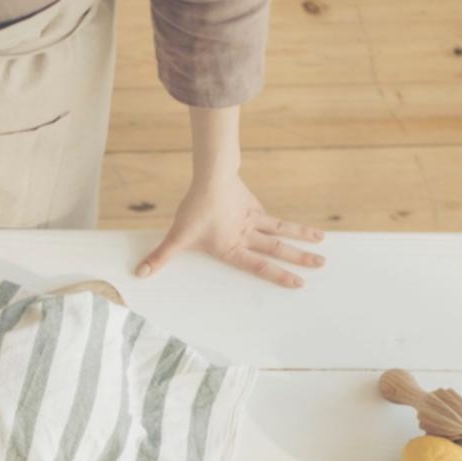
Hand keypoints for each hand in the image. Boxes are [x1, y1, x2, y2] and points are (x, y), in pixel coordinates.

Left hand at [135, 171, 324, 288]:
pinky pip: (268, 216)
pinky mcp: (251, 205)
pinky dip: (279, 221)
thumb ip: (160, 257)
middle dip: (299, 258)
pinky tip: (290, 225)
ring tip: (322, 241)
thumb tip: (140, 274)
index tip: (298, 283)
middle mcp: (247, 235)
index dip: (279, 275)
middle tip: (321, 265)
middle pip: (278, 248)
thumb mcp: (176, 237)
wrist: (211, 176)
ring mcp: (252, 219)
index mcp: (233, 247)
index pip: (260, 265)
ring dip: (301, 235)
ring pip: (281, 229)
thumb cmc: (194, 209)